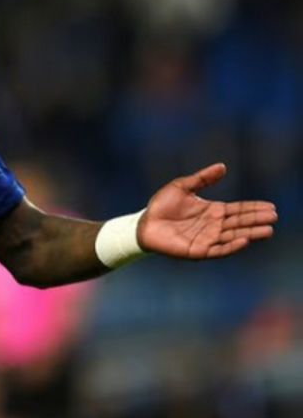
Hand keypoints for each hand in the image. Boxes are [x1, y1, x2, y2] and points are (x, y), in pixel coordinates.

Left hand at [138, 163, 276, 258]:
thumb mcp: (182, 186)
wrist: (144, 223)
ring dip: (250, 233)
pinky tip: (243, 240)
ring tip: (267, 230)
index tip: (271, 207)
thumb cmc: (162, 205)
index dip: (254, 208)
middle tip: (274, 216)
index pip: (238, 209)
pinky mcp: (198, 250)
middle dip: (256, 220)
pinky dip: (231, 245)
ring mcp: (207, 239)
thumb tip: (223, 166)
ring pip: (233, 236)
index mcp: (212, 211)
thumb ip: (202, 178)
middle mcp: (213, 226)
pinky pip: (218, 249)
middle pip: (239, 222)